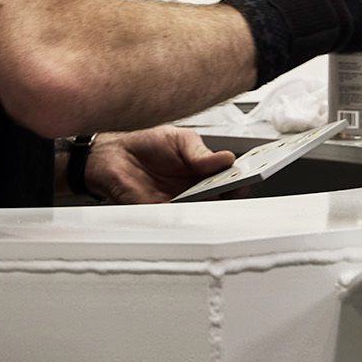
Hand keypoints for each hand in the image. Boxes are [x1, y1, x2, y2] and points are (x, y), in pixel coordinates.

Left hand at [85, 126, 236, 204]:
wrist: (113, 155)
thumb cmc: (146, 145)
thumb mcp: (178, 139)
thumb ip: (200, 152)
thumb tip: (226, 159)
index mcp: (204, 171)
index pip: (230, 180)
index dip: (241, 180)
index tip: (248, 176)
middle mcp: (195, 190)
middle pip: (222, 201)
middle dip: (231, 196)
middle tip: (233, 187)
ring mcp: (181, 204)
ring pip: (204, 214)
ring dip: (211, 209)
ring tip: (213, 195)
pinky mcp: (161, 214)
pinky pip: (179, 221)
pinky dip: (186, 217)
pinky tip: (189, 205)